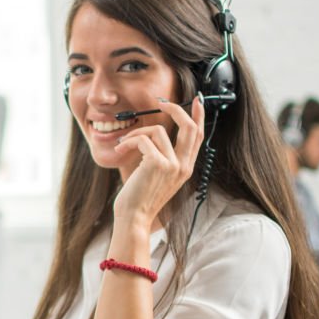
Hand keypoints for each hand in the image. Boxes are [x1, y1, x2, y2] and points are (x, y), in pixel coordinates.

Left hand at [112, 95, 206, 225]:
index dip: (198, 116)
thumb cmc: (139, 198)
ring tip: (123, 143)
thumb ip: (162, 157)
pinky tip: (120, 149)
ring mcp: (172, 165)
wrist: (133, 217)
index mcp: (185, 168)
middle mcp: (183, 166)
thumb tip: (155, 135)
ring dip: (136, 133)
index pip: (198, 136)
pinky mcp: (158, 164)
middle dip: (176, 109)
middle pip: (189, 127)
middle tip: (161, 102)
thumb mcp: (157, 176)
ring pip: (157, 131)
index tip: (197, 101)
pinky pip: (143, 139)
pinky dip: (128, 141)